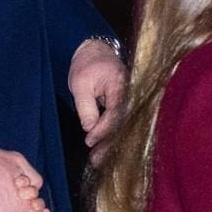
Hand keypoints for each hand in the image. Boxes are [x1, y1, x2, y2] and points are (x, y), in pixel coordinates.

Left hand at [67, 39, 126, 162]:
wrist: (94, 51)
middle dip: (109, 143)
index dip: (103, 129)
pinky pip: (121, 123)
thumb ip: (86, 106)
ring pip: (123, 126)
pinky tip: (104, 149)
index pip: (115, 113)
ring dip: (111, 143)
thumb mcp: (80, 83)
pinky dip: (111, 136)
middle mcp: (131, 94)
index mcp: (121, 86)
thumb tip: (90, 128)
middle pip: (123, 124)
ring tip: (98, 160)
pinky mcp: (125, 105)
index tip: (89, 140)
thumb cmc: (86, 64)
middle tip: (97, 160)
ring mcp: (130, 100)